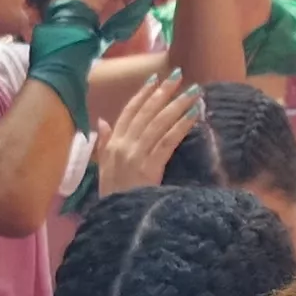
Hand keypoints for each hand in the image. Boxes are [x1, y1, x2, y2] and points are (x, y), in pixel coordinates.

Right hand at [96, 69, 199, 191]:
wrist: (117, 219)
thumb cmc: (113, 197)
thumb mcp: (104, 169)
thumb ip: (103, 143)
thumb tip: (101, 122)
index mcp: (112, 144)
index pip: (128, 113)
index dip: (142, 95)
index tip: (155, 78)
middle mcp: (123, 145)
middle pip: (146, 112)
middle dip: (163, 92)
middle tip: (179, 76)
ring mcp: (136, 154)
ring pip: (159, 122)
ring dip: (177, 104)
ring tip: (194, 92)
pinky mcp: (150, 165)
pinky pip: (168, 140)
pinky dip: (181, 125)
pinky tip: (195, 115)